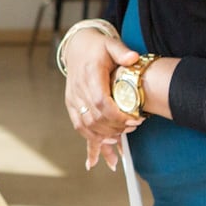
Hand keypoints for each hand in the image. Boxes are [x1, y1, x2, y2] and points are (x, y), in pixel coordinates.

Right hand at [61, 26, 142, 170]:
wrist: (76, 47)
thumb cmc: (97, 46)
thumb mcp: (111, 44)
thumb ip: (122, 51)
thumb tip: (134, 58)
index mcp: (89, 76)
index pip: (101, 102)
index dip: (117, 116)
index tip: (134, 120)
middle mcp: (78, 90)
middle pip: (95, 118)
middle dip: (115, 128)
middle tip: (133, 129)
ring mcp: (73, 99)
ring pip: (86, 126)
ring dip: (104, 138)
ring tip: (120, 145)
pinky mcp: (71, 105)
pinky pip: (79, 127)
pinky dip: (89, 144)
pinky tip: (95, 160)